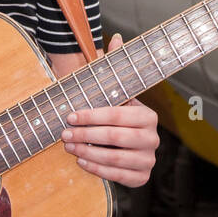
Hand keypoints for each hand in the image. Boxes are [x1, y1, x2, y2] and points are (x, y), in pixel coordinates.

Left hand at [60, 32, 159, 187]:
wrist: (126, 144)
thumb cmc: (115, 114)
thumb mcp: (115, 91)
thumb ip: (115, 65)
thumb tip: (117, 38)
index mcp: (148, 116)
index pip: (117, 115)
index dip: (92, 115)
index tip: (70, 115)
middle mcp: (153, 138)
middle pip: (115, 137)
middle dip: (86, 135)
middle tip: (64, 133)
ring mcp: (148, 160)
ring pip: (115, 158)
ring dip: (88, 153)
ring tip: (69, 147)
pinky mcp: (142, 178)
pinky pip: (118, 176)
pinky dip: (98, 169)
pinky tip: (81, 161)